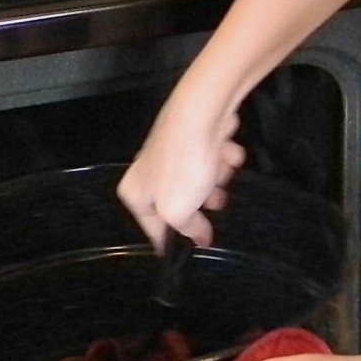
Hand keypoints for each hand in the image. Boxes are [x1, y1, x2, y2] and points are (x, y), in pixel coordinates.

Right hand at [117, 83, 245, 250]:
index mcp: (135, 192)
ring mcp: (172, 153)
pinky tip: (225, 151)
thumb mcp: (178, 213)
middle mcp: (148, 171)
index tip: (193, 246)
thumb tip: (199, 237)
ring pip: (201, 180)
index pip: (153, 228)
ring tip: (219, 169)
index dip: (175, 240)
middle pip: (181, 203)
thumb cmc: (183, 162)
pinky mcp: (194, 139)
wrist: (202, 115)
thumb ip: (188, 230)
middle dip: (202, 202)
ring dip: (216, 178)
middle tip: (212, 199)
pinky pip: (214, 158)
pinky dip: (223, 156)